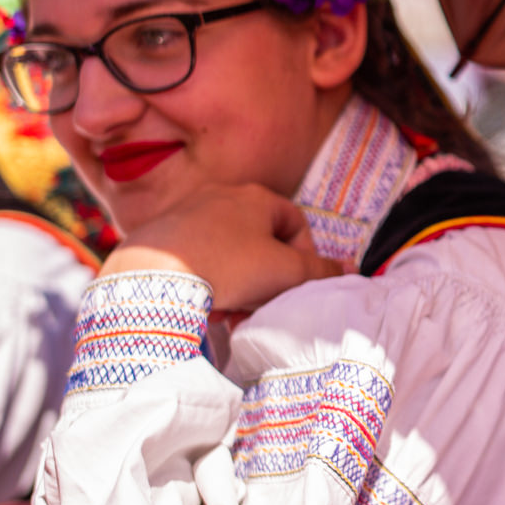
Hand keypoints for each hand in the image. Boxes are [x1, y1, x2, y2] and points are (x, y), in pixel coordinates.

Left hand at [102, 184, 345, 310]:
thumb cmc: (228, 266)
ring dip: (239, 281)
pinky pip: (197, 256)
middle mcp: (221, 195)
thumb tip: (351, 268)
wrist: (152, 275)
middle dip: (268, 275)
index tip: (295, 283)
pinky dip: (208, 278)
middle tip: (263, 303)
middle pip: (261, 239)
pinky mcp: (160, 233)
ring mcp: (187, 212)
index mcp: (256, 197)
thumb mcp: (285, 272)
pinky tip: (204, 303)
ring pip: (229, 251)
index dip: (304, 256)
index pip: (296, 223)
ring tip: (233, 310)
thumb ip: (321, 271)